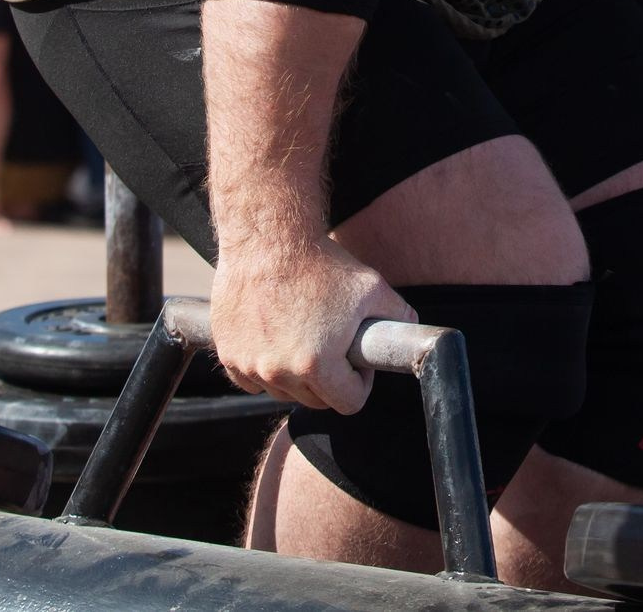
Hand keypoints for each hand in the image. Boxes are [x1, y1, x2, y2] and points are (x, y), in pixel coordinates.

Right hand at [208, 237, 414, 413]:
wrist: (267, 239)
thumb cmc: (321, 264)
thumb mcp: (372, 288)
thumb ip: (399, 317)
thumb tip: (413, 333)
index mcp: (317, 365)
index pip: (348, 404)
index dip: (360, 383)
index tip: (357, 361)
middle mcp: (280, 372)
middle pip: (314, 401)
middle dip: (329, 381)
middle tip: (333, 346)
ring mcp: (250, 365)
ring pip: (282, 391)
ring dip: (296, 375)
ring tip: (305, 337)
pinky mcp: (229, 353)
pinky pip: (251, 380)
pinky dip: (264, 368)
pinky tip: (277, 339)